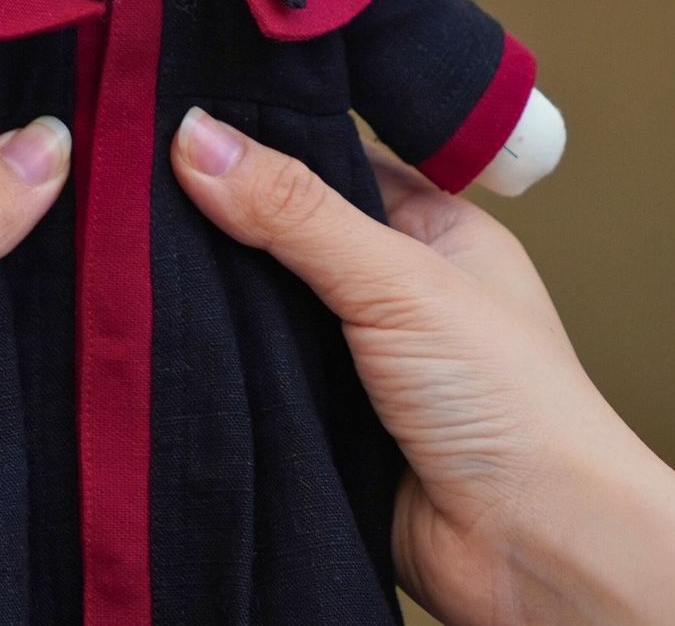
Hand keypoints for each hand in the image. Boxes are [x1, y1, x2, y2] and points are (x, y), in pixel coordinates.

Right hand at [173, 107, 674, 625]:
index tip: (187, 113)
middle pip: (287, 229)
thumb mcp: (398, 278)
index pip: (334, 156)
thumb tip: (200, 138)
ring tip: (138, 244)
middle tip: (142, 176)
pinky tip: (168, 331)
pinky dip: (219, 360)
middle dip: (227, 215)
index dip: (267, 137)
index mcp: (435, 228)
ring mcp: (356, 356)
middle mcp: (395, 287)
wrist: (537, 560)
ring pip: (262, 304)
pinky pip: (252, 373)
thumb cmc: (520, 410)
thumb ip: (295, 209)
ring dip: (218, 293)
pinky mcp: (323, 421)